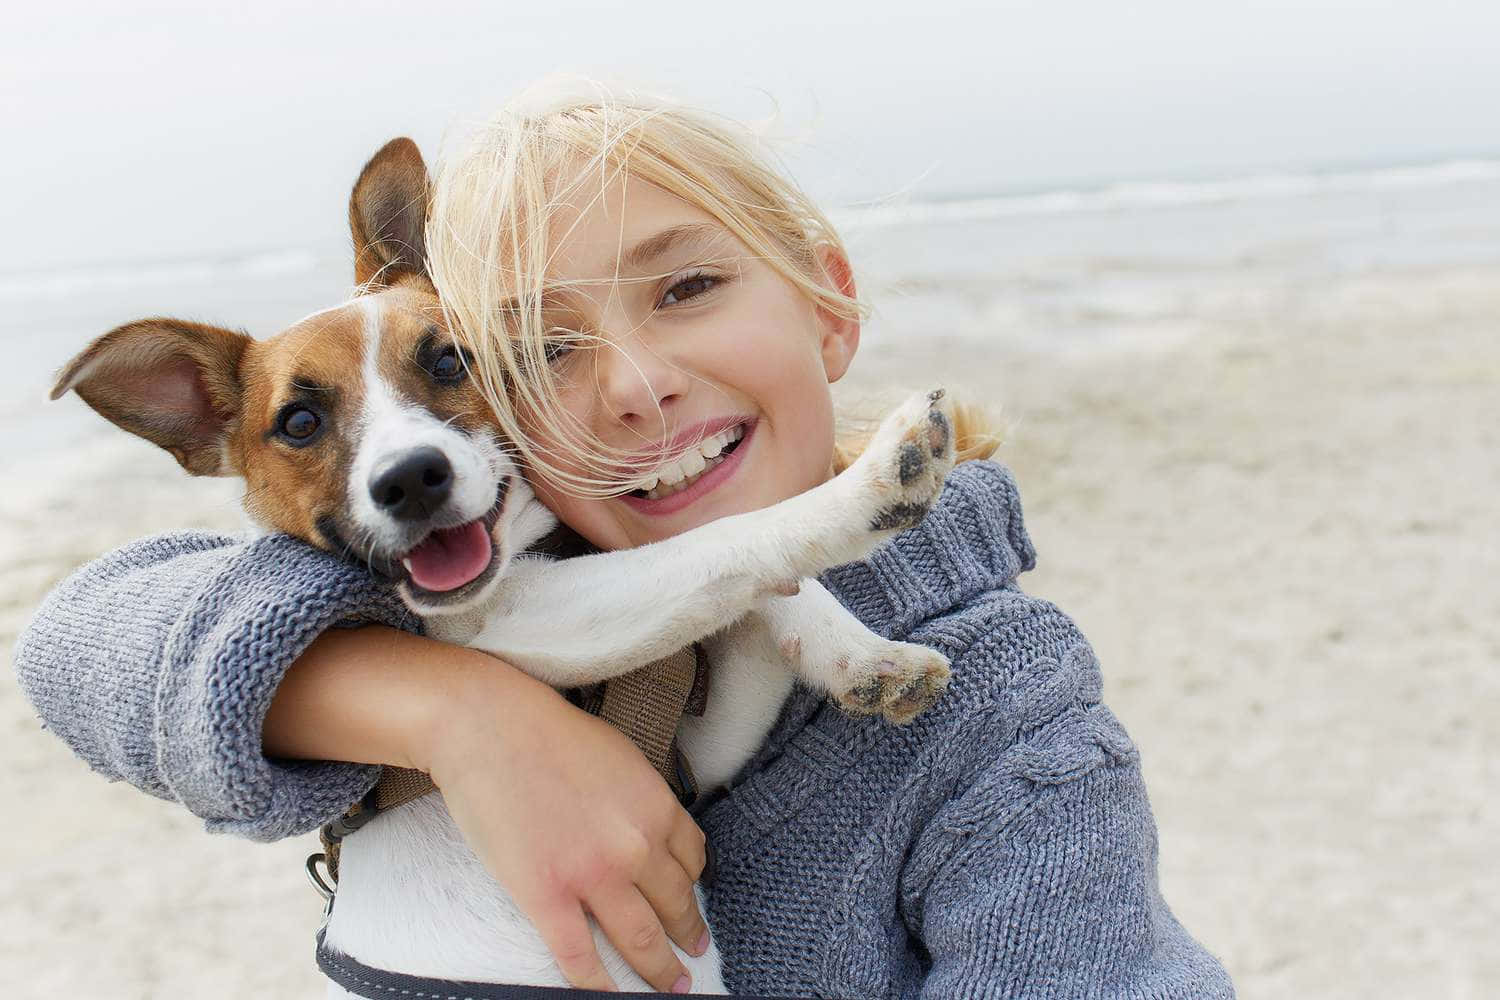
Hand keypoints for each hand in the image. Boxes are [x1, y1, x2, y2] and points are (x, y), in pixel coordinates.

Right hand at [418, 659, 709, 992]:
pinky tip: (607, 996)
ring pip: (640, 939)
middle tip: (696, 954)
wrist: (488, 727)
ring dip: (659, 970)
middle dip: (688, 935)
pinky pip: (579, 958)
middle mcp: (635, 846)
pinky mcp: (546, 896)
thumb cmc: (547, 734)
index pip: (694, 859)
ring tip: (671, 985)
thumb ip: (643, 799)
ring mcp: (592, 875)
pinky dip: (597, 985)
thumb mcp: (621, 757)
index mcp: (657, 807)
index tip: (693, 903)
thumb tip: (653, 832)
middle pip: (675, 904)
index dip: (695, 886)